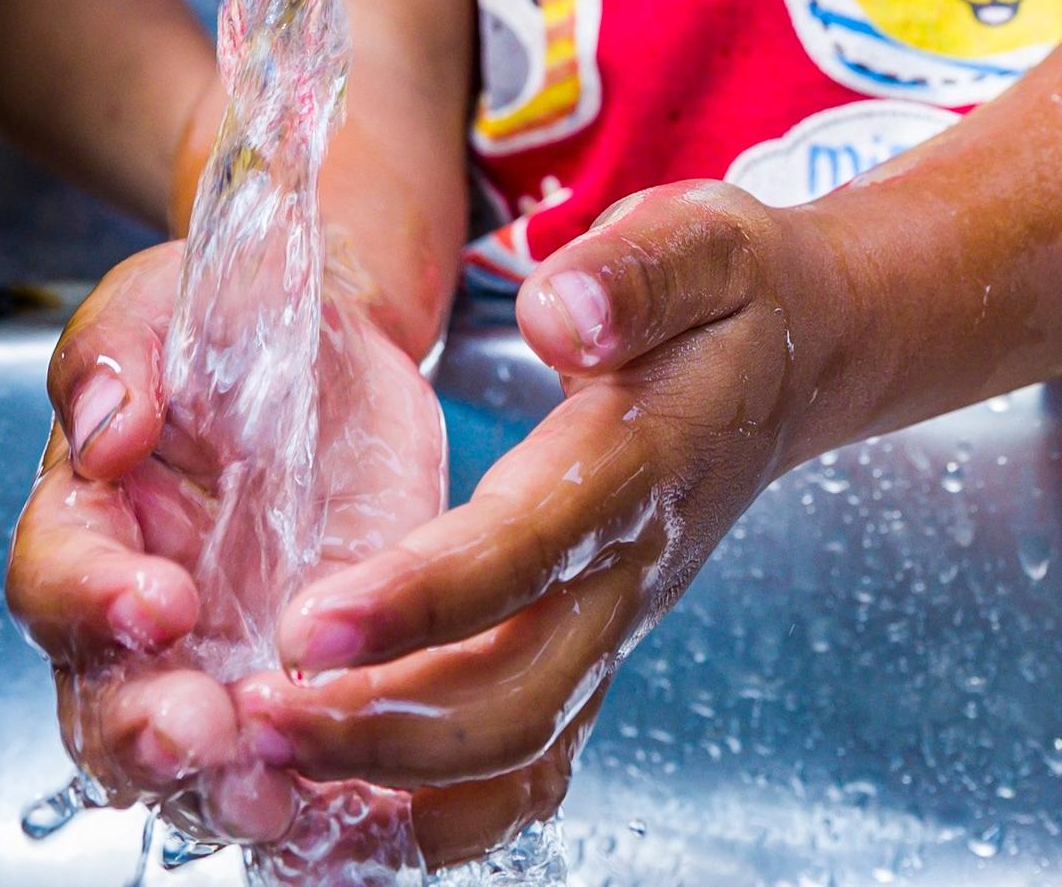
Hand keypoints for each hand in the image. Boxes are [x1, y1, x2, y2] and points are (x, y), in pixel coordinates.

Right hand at [7, 243, 448, 851]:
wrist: (334, 343)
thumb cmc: (225, 319)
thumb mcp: (164, 301)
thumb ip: (118, 356)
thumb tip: (103, 430)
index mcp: (89, 520)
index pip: (57, 582)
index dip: (93, 603)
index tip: (158, 601)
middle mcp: (139, 615)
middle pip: (104, 708)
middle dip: (146, 736)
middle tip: (203, 735)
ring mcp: (221, 663)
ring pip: (192, 767)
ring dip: (224, 792)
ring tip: (274, 796)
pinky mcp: (307, 687)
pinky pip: (297, 771)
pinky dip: (319, 807)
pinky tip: (352, 812)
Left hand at [228, 184, 818, 861]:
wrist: (807, 352)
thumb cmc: (732, 293)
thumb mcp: (700, 240)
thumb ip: (633, 272)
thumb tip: (564, 313)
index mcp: (634, 468)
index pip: (518, 553)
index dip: (414, 601)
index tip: (306, 621)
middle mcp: (626, 575)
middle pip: (508, 699)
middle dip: (376, 728)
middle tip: (254, 719)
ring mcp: (614, 628)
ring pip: (513, 755)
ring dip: (393, 788)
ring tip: (275, 776)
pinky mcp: (596, 649)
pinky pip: (524, 766)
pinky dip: (440, 815)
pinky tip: (344, 820)